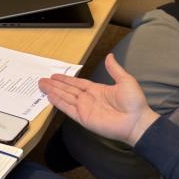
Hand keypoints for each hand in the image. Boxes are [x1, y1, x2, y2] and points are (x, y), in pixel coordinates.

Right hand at [38, 54, 158, 145]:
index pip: (77, 83)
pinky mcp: (83, 118)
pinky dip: (58, 103)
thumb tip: (110, 56)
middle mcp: (88, 99)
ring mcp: (85, 109)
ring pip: (65, 97)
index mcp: (97, 90)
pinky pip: (68, 109)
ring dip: (53, 92)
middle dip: (55, 85)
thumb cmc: (134, 102)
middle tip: (42, 80)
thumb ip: (114, 69)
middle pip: (67, 89)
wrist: (136, 121)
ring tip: (42, 86)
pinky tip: (50, 97)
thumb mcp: (125, 80)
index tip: (54, 76)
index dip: (65, 79)